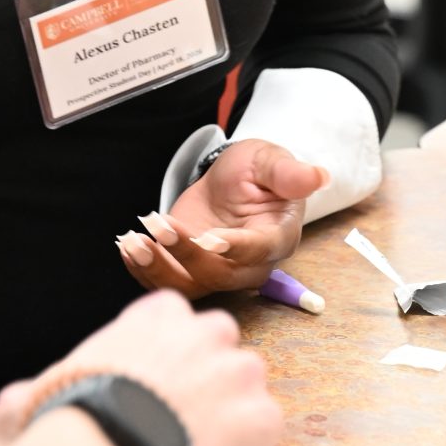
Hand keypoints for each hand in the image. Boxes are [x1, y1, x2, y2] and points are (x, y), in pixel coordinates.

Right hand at [0, 289, 280, 445]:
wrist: (112, 442)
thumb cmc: (75, 412)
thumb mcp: (51, 387)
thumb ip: (41, 390)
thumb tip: (10, 402)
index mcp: (159, 314)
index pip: (172, 332)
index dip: (162, 378)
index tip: (148, 410)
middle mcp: (208, 331)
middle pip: (213, 366)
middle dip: (199, 403)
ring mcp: (240, 373)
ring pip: (238, 407)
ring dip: (216, 441)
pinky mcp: (262, 419)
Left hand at [115, 140, 325, 298]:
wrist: (233, 182)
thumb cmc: (256, 171)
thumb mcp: (269, 161)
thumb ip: (287, 172)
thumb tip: (318, 175)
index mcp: (277, 237)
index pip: (258, 249)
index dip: (235, 247)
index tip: (209, 239)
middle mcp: (250, 265)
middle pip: (219, 273)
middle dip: (184, 252)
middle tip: (156, 224)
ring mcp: (219, 273)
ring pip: (190, 284)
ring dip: (158, 268)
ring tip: (132, 241)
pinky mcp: (192, 272)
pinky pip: (169, 282)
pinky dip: (144, 270)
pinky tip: (127, 248)